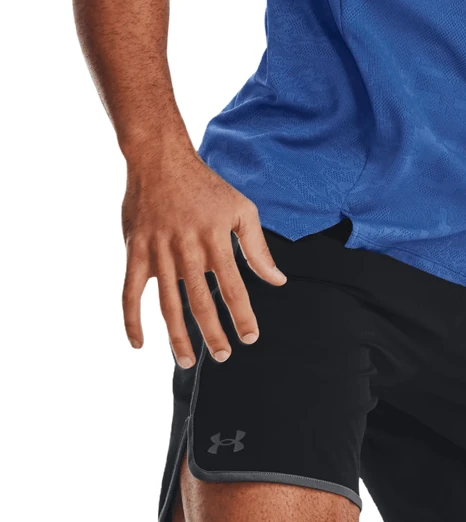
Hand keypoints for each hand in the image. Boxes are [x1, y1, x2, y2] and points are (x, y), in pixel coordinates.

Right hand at [121, 145, 285, 367]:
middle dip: (212, 333)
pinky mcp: (135, 251)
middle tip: (222, 357)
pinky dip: (131, 318)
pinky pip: (130, 291)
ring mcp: (158, 251)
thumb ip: (258, 249)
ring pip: (167, 303)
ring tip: (187, 362)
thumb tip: (279, 281)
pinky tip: (139, 344)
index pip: (234, 287)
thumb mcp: (242, 210)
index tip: (250, 338)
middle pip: (200, 301)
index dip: (242, 315)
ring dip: (177, 335)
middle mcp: (187, 249)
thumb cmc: (207, 187)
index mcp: (215, 240)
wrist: (159, 159)